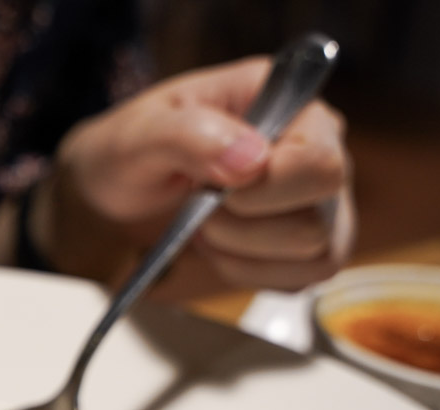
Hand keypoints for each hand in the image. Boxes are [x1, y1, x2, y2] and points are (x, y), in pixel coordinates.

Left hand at [30, 55, 353, 297]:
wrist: (119, 186)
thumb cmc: (131, 149)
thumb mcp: (139, 132)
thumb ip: (190, 135)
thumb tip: (253, 160)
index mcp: (289, 101)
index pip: (319, 162)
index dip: (264, 189)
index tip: (210, 182)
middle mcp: (319, 145)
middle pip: (318, 218)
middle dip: (243, 226)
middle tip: (201, 205)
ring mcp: (321, 195)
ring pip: (315, 253)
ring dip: (242, 251)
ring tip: (206, 223)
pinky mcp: (309, 240)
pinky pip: (302, 277)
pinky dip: (249, 272)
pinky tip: (221, 245)